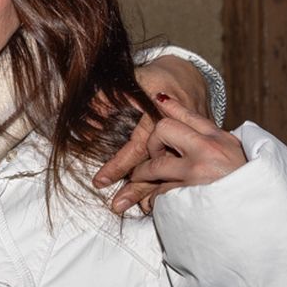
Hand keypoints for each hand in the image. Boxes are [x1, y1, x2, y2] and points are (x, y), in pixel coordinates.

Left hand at [92, 56, 212, 212]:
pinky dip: (172, 186)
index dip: (118, 164)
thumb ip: (108, 98)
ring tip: (140, 209)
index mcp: (160, 114)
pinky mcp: (198, 147)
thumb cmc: (157, 78)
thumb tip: (88, 115)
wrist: (190, 77)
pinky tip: (159, 200)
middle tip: (117, 205)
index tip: (101, 181)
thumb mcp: (134, 80)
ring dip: (154, 191)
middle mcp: (178, 131)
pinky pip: (184, 169)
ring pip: (172, 171)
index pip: (137, 146)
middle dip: (137, 188)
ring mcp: (192, 141)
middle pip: (156, 165)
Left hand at [122, 97, 246, 208]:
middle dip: (152, 143)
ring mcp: (196, 174)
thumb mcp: (236, 154)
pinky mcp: (187, 196)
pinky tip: (156, 203)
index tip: (158, 98)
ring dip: (145, 176)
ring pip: (154, 166)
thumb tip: (189, 131)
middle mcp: (207, 151)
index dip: (170, 106)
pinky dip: (155, 199)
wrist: (261, 213)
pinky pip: (158, 194)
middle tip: (154, 157)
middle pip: (163, 130)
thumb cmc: (247, 186)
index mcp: (221, 139)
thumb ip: (215, 142)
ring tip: (143, 181)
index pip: (189, 115)